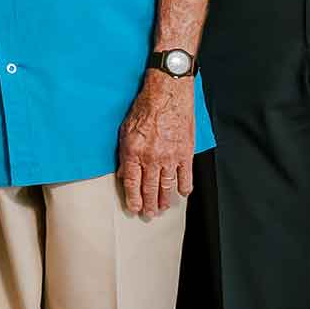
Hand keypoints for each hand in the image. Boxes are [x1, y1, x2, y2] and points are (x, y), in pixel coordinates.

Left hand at [114, 72, 195, 216]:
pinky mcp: (185, 153)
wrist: (168, 94)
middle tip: (148, 214)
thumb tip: (124, 173)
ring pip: (167, 187)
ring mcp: (170, 157)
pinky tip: (182, 193)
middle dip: (148, 205)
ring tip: (162, 208)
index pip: (132, 184)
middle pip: (149, 189)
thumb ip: (124, 154)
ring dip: (164, 200)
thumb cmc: (145, 108)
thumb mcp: (125, 130)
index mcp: (134, 153)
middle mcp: (151, 158)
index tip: (134, 209)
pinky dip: (184, 187)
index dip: (132, 199)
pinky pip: (185, 177)